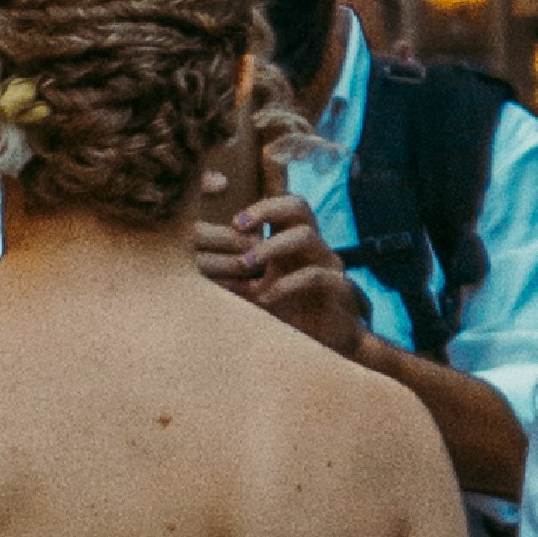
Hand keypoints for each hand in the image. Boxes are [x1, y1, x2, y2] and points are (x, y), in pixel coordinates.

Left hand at [206, 195, 373, 364]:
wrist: (328, 345)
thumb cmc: (291, 314)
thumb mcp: (257, 293)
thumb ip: (235, 278)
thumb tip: (198, 271)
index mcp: (293, 240)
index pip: (283, 203)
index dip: (265, 191)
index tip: (234, 213)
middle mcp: (312, 246)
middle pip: (298, 205)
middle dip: (267, 209)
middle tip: (238, 225)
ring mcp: (329, 263)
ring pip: (306, 236)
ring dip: (271, 246)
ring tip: (245, 264)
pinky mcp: (339, 287)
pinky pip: (314, 275)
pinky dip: (286, 284)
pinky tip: (266, 298)